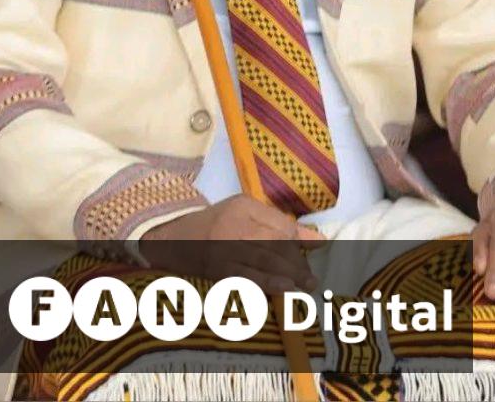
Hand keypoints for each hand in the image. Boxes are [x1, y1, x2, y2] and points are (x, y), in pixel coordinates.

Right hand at [140, 194, 325, 294]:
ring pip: (264, 259)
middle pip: (275, 242)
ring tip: (306, 286)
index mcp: (244, 206)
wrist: (174, 239)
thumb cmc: (218, 225)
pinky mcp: (218, 269)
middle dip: (296, 262)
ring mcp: (225, 247)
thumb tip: (320, 240)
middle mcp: (235, 224)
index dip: (297, 242)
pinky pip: (246, 277)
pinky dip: (266, 284)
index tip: (307, 256)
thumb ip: (281, 226)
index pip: (281, 224)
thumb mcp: (247, 214)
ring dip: (288, 274)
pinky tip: (283, 290)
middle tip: (311, 279)